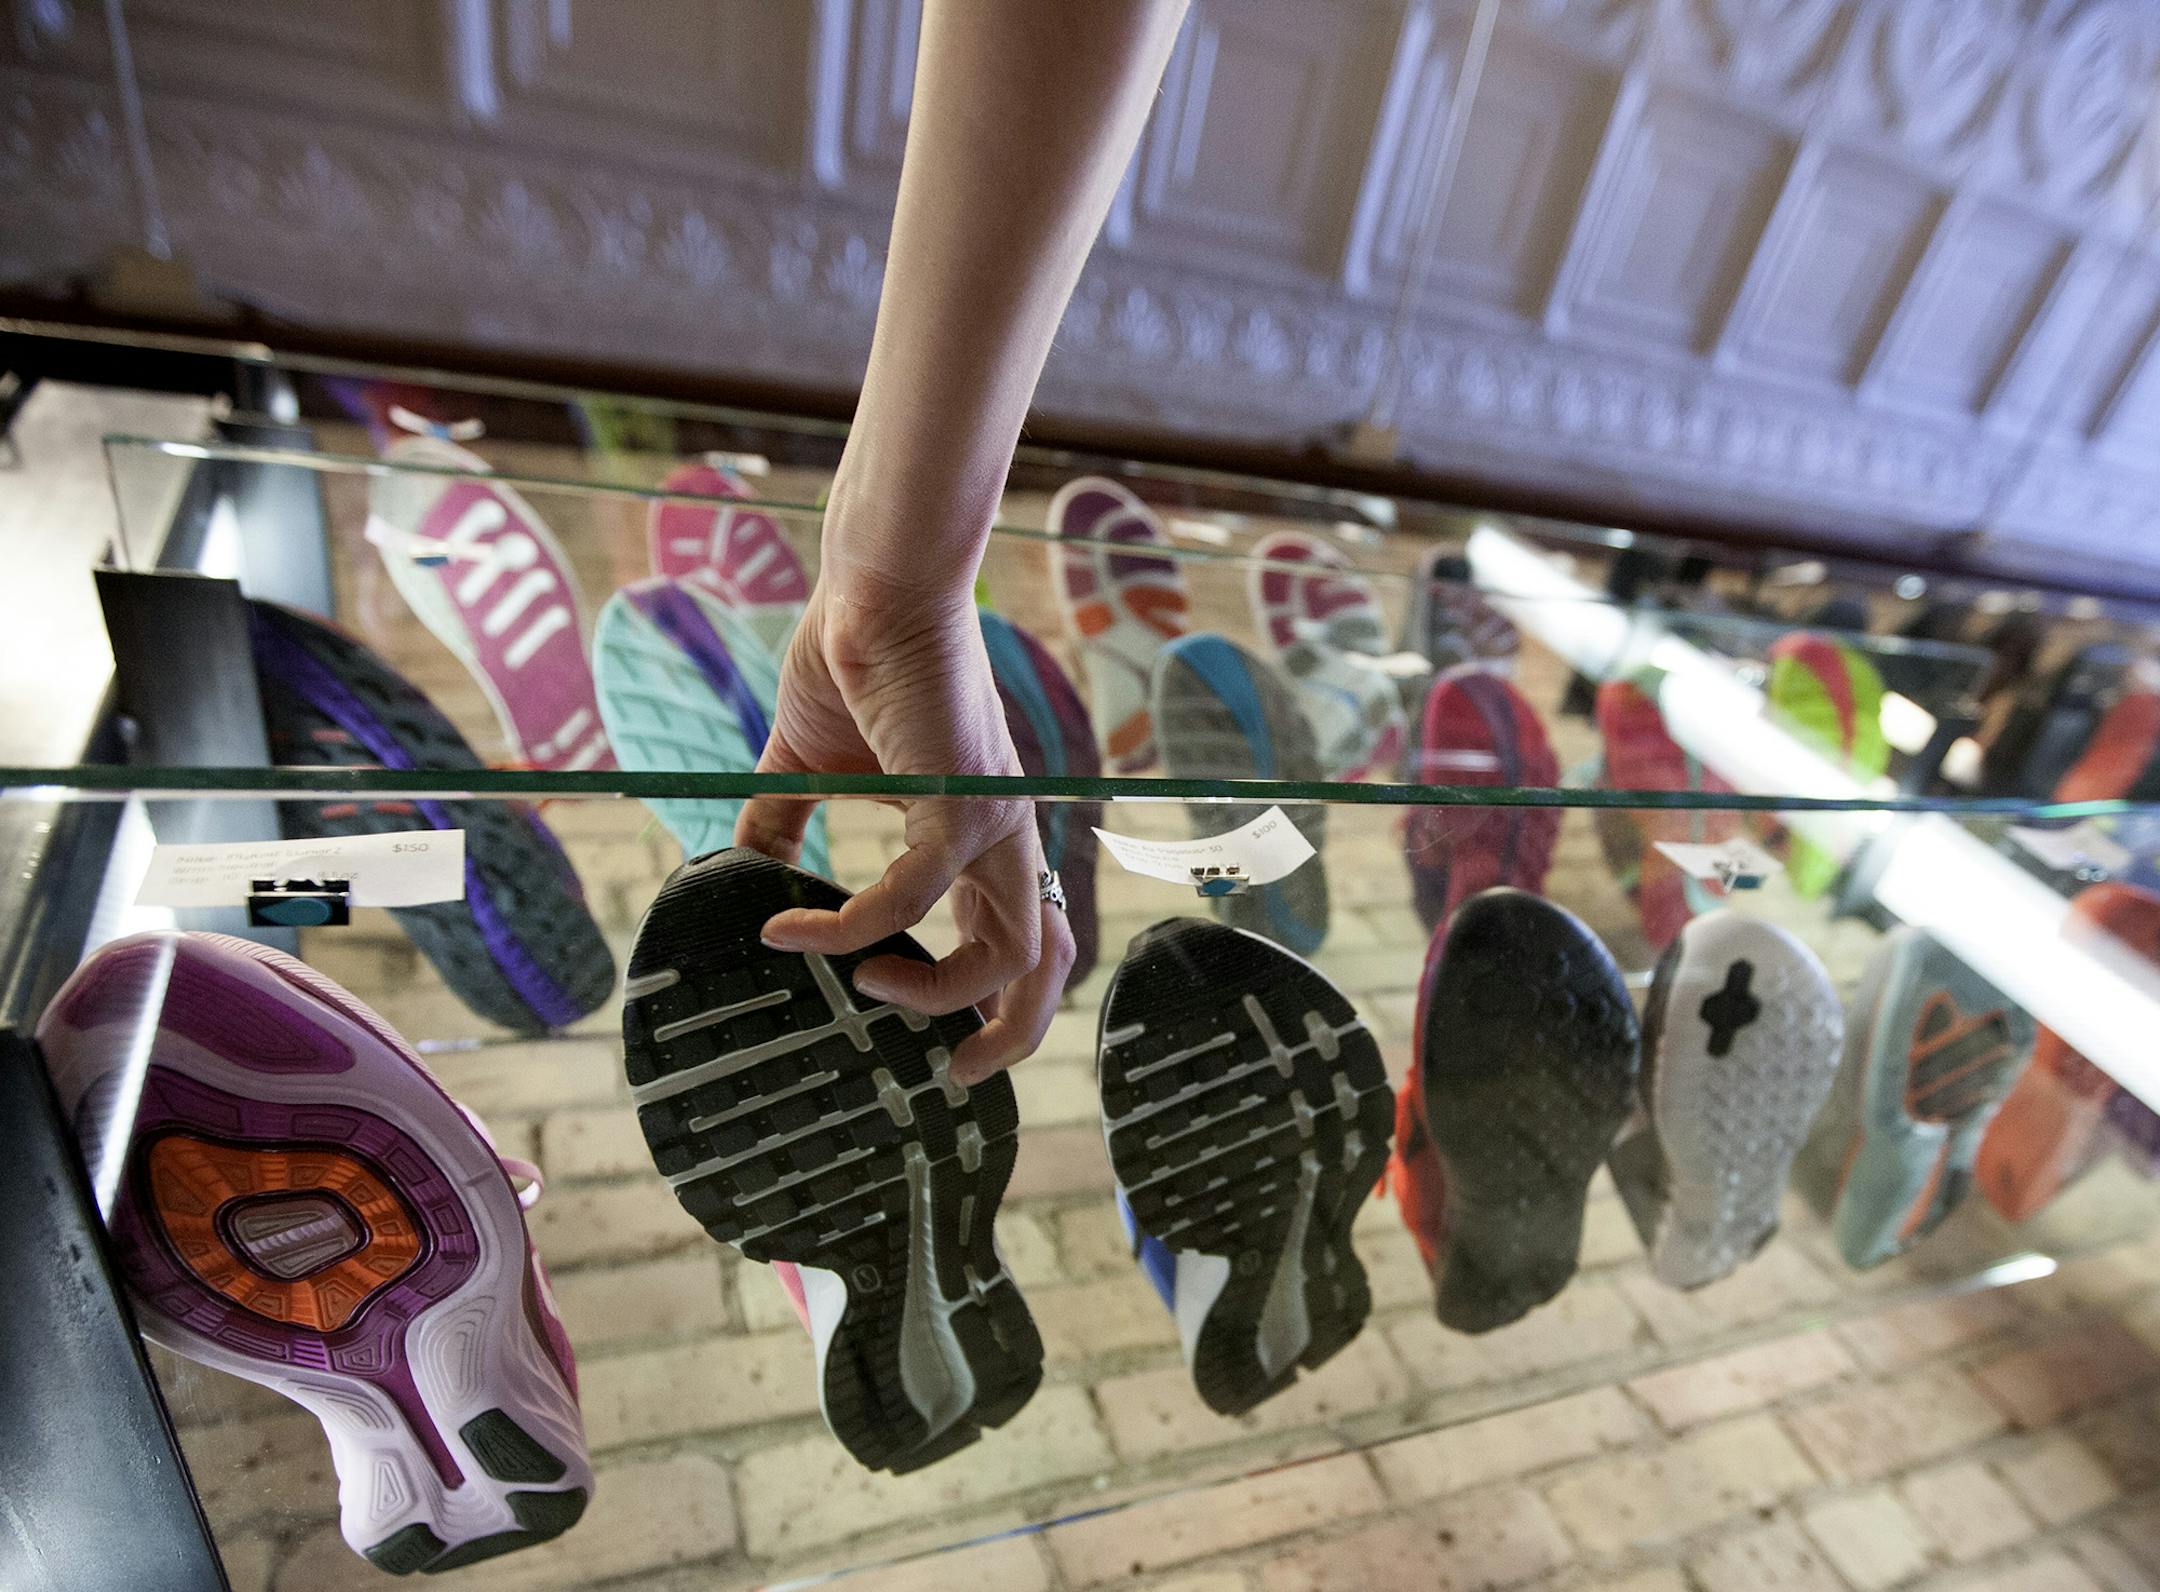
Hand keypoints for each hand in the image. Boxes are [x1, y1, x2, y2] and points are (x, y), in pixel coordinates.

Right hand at [735, 566, 1073, 1083]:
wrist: (873, 589)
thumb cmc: (854, 661)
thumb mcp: (808, 765)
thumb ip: (782, 824)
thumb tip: (736, 872)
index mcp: (980, 831)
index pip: (1019, 934)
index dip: (993, 997)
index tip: (938, 1034)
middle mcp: (1004, 835)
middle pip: (1047, 963)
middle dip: (1009, 1034)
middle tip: (952, 1074)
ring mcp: (991, 822)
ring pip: (1014, 951)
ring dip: (940, 997)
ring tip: (865, 995)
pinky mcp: (957, 803)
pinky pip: (908, 899)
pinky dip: (846, 929)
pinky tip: (790, 929)